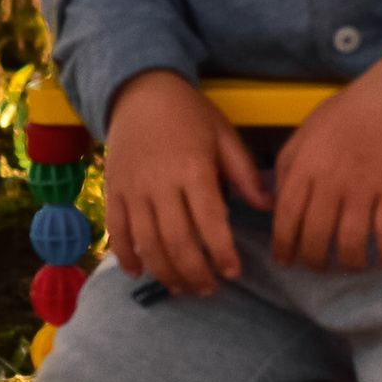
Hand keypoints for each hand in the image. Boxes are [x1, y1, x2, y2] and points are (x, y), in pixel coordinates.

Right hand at [99, 72, 268, 295]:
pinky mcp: (113, 192)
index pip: (209, 222)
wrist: (139, 92)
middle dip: (195, 272)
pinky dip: (126, 256)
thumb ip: (244, 173)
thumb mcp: (223, 135)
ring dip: (166, 272)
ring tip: (184, 287)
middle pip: (177, 241)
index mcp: (193, 169)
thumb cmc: (189, 114)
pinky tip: (140, 273)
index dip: (221, 252)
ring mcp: (133, 190)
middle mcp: (160, 184)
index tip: (233, 272)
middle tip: (210, 289)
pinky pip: (116, 231)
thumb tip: (268, 206)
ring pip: (147, 243)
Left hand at [270, 55, 381, 271]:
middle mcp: (333, 181)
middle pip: (317, 238)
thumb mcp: (303, 134)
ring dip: (350, 263)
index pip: (287, 217)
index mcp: (306, 167)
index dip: (284, 245)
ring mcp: (365, 187)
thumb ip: (285, 170)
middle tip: (319, 265)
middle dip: (315, 261)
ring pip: (351, 244)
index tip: (285, 261)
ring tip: (351, 265)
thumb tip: (273, 207)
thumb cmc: (344, 116)